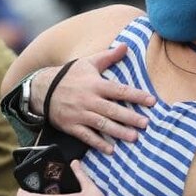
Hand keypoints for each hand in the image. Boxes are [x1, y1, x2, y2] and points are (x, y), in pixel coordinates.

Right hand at [32, 44, 155, 153]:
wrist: (43, 89)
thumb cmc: (69, 75)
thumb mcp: (87, 62)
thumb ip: (108, 56)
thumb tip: (125, 46)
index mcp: (95, 84)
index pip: (120, 90)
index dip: (136, 96)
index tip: (152, 101)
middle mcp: (89, 100)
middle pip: (113, 110)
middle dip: (130, 117)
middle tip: (146, 124)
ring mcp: (80, 114)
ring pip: (102, 124)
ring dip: (118, 132)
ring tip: (133, 138)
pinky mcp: (71, 125)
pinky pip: (86, 136)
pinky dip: (98, 143)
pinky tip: (111, 149)